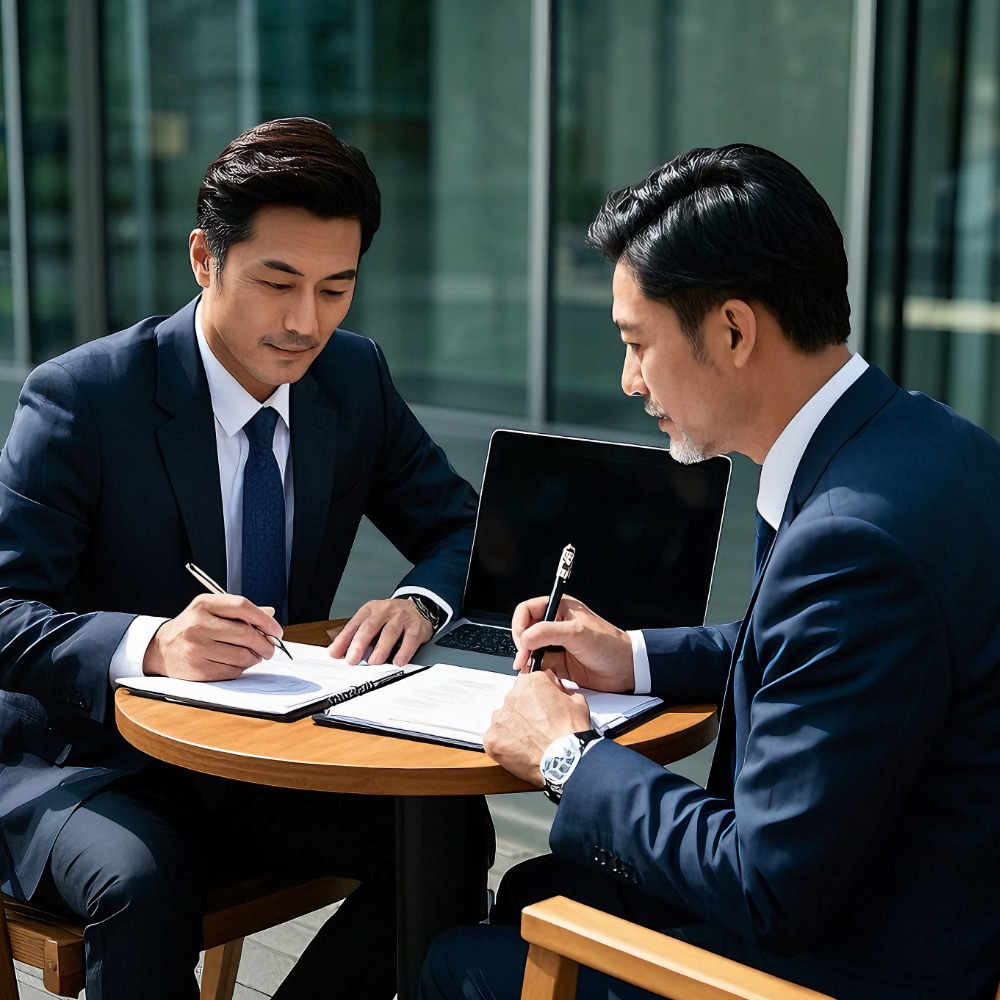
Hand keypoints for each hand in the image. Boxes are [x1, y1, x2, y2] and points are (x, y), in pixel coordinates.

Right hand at [142, 594, 280, 680]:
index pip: (242, 606)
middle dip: (265, 643)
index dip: (264, 620)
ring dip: (254, 658)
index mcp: (205, 604)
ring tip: (252, 656)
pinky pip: (232, 672)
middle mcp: (198, 624)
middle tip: (270, 648)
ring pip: (242, 656)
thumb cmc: (192, 627)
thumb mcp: (212, 610)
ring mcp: (196, 648)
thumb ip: (241, 612)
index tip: (276, 630)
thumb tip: (270, 615)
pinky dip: (240, 669)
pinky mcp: (197, 669)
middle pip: (245, 634)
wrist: (161, 648)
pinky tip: (236, 664)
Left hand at [328, 598, 432, 665]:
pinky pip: (410, 639)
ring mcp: (402, 617)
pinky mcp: (416, 626)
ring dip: (381, 649)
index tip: (335, 654)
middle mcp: (385, 611)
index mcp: (371, 609)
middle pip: (370, 627)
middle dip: (360, 644)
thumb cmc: (392, 617)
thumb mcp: (374, 619)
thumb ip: (359, 634)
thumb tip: (339, 652)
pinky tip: (398, 661)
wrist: (420, 606)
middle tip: (353, 660)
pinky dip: (404, 652)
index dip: (344, 639)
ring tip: (374, 662)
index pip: (354, 624)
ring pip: (390, 632)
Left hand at [483, 671, 592, 785]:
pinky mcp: (492, 739)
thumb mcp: (576, 701)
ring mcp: (499, 719)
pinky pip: (496, 739)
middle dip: (525, 712)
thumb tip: (558, 693)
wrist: (564, 759)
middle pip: (516, 701)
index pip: (531, 683)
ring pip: (504, 720)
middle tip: (539, 727)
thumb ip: (562, 691)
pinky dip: (506, 745)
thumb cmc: (571, 731)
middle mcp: (510, 697)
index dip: (540, 696)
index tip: (546, 707)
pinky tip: (520, 751)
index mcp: (530, 683)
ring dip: (514, 728)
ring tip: (530, 741)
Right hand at [511, 594, 634, 692]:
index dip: (520, 625)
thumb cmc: (609, 645)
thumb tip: (525, 638)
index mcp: (559, 608)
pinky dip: (536, 672)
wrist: (626, 669)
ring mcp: (557, 644)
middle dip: (522, 646)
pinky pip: (540, 666)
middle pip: (525, 631)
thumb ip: (548, 632)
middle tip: (523, 660)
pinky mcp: (559, 662)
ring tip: (529, 671)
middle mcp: (556, 625)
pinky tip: (539, 677)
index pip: (527, 611)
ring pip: (531, 650)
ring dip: (527, 661)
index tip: (522, 642)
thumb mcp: (577, 634)